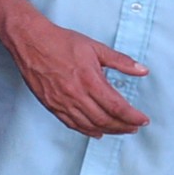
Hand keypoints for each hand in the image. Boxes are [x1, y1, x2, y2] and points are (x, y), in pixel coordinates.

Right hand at [2, 4, 150, 136]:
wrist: (30, 41)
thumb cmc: (61, 42)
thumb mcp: (95, 47)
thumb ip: (121, 61)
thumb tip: (143, 70)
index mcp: (89, 80)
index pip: (117, 106)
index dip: (133, 117)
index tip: (143, 120)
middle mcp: (76, 94)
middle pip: (105, 120)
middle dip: (124, 127)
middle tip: (134, 128)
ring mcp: (62, 102)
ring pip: (89, 125)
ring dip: (108, 131)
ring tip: (120, 130)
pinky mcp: (51, 104)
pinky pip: (71, 124)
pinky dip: (86, 131)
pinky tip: (96, 132)